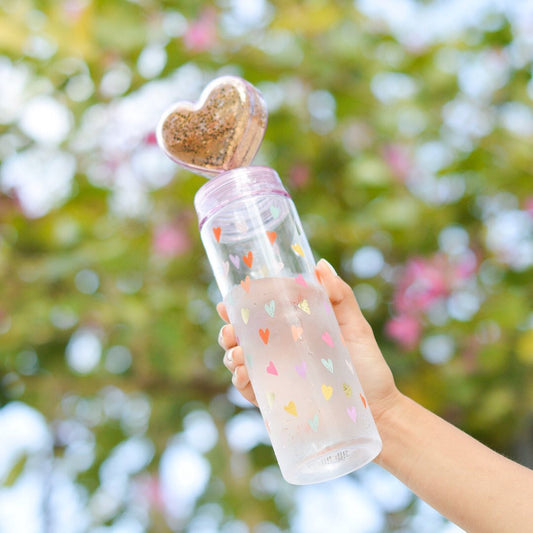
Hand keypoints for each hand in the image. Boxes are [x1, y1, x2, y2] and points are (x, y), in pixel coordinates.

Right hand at [217, 259, 400, 422]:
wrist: (378, 410)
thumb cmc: (367, 365)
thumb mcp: (355, 326)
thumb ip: (340, 296)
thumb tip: (319, 265)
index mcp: (293, 329)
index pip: (259, 314)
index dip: (239, 306)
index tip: (228, 301)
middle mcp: (279, 351)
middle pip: (241, 337)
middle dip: (228, 331)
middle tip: (231, 330)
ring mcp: (276, 375)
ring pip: (239, 361)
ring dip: (231, 355)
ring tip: (239, 354)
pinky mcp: (276, 400)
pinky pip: (249, 389)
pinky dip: (241, 381)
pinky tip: (245, 374)